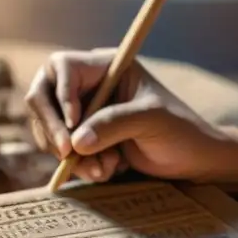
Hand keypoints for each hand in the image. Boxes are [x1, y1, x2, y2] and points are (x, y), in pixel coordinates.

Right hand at [24, 48, 229, 183]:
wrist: (194, 160)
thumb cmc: (181, 131)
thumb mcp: (151, 122)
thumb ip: (114, 125)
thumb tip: (76, 142)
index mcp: (108, 66)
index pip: (62, 67)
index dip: (61, 94)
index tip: (73, 123)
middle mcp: (90, 85)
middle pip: (43, 95)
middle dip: (53, 128)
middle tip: (66, 155)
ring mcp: (85, 112)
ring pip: (50, 128)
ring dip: (69, 154)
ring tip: (103, 170)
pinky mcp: (85, 138)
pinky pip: (63, 150)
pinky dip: (78, 165)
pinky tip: (107, 172)